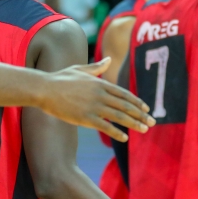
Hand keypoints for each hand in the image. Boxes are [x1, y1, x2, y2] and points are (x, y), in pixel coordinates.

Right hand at [40, 58, 154, 142]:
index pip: (124, 94)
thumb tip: (109, 60)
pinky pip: (105, 126)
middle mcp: (100, 94)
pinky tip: (125, 138)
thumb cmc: (60, 78)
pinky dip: (116, 132)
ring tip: (145, 130)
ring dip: (134, 124)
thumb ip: (97, 67)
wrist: (44, 89)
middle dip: (141, 115)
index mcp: (100, 83)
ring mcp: (93, 106)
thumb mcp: (80, 69)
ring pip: (119, 116)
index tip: (147, 109)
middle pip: (126, 105)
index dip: (137, 102)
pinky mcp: (85, 118)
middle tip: (152, 122)